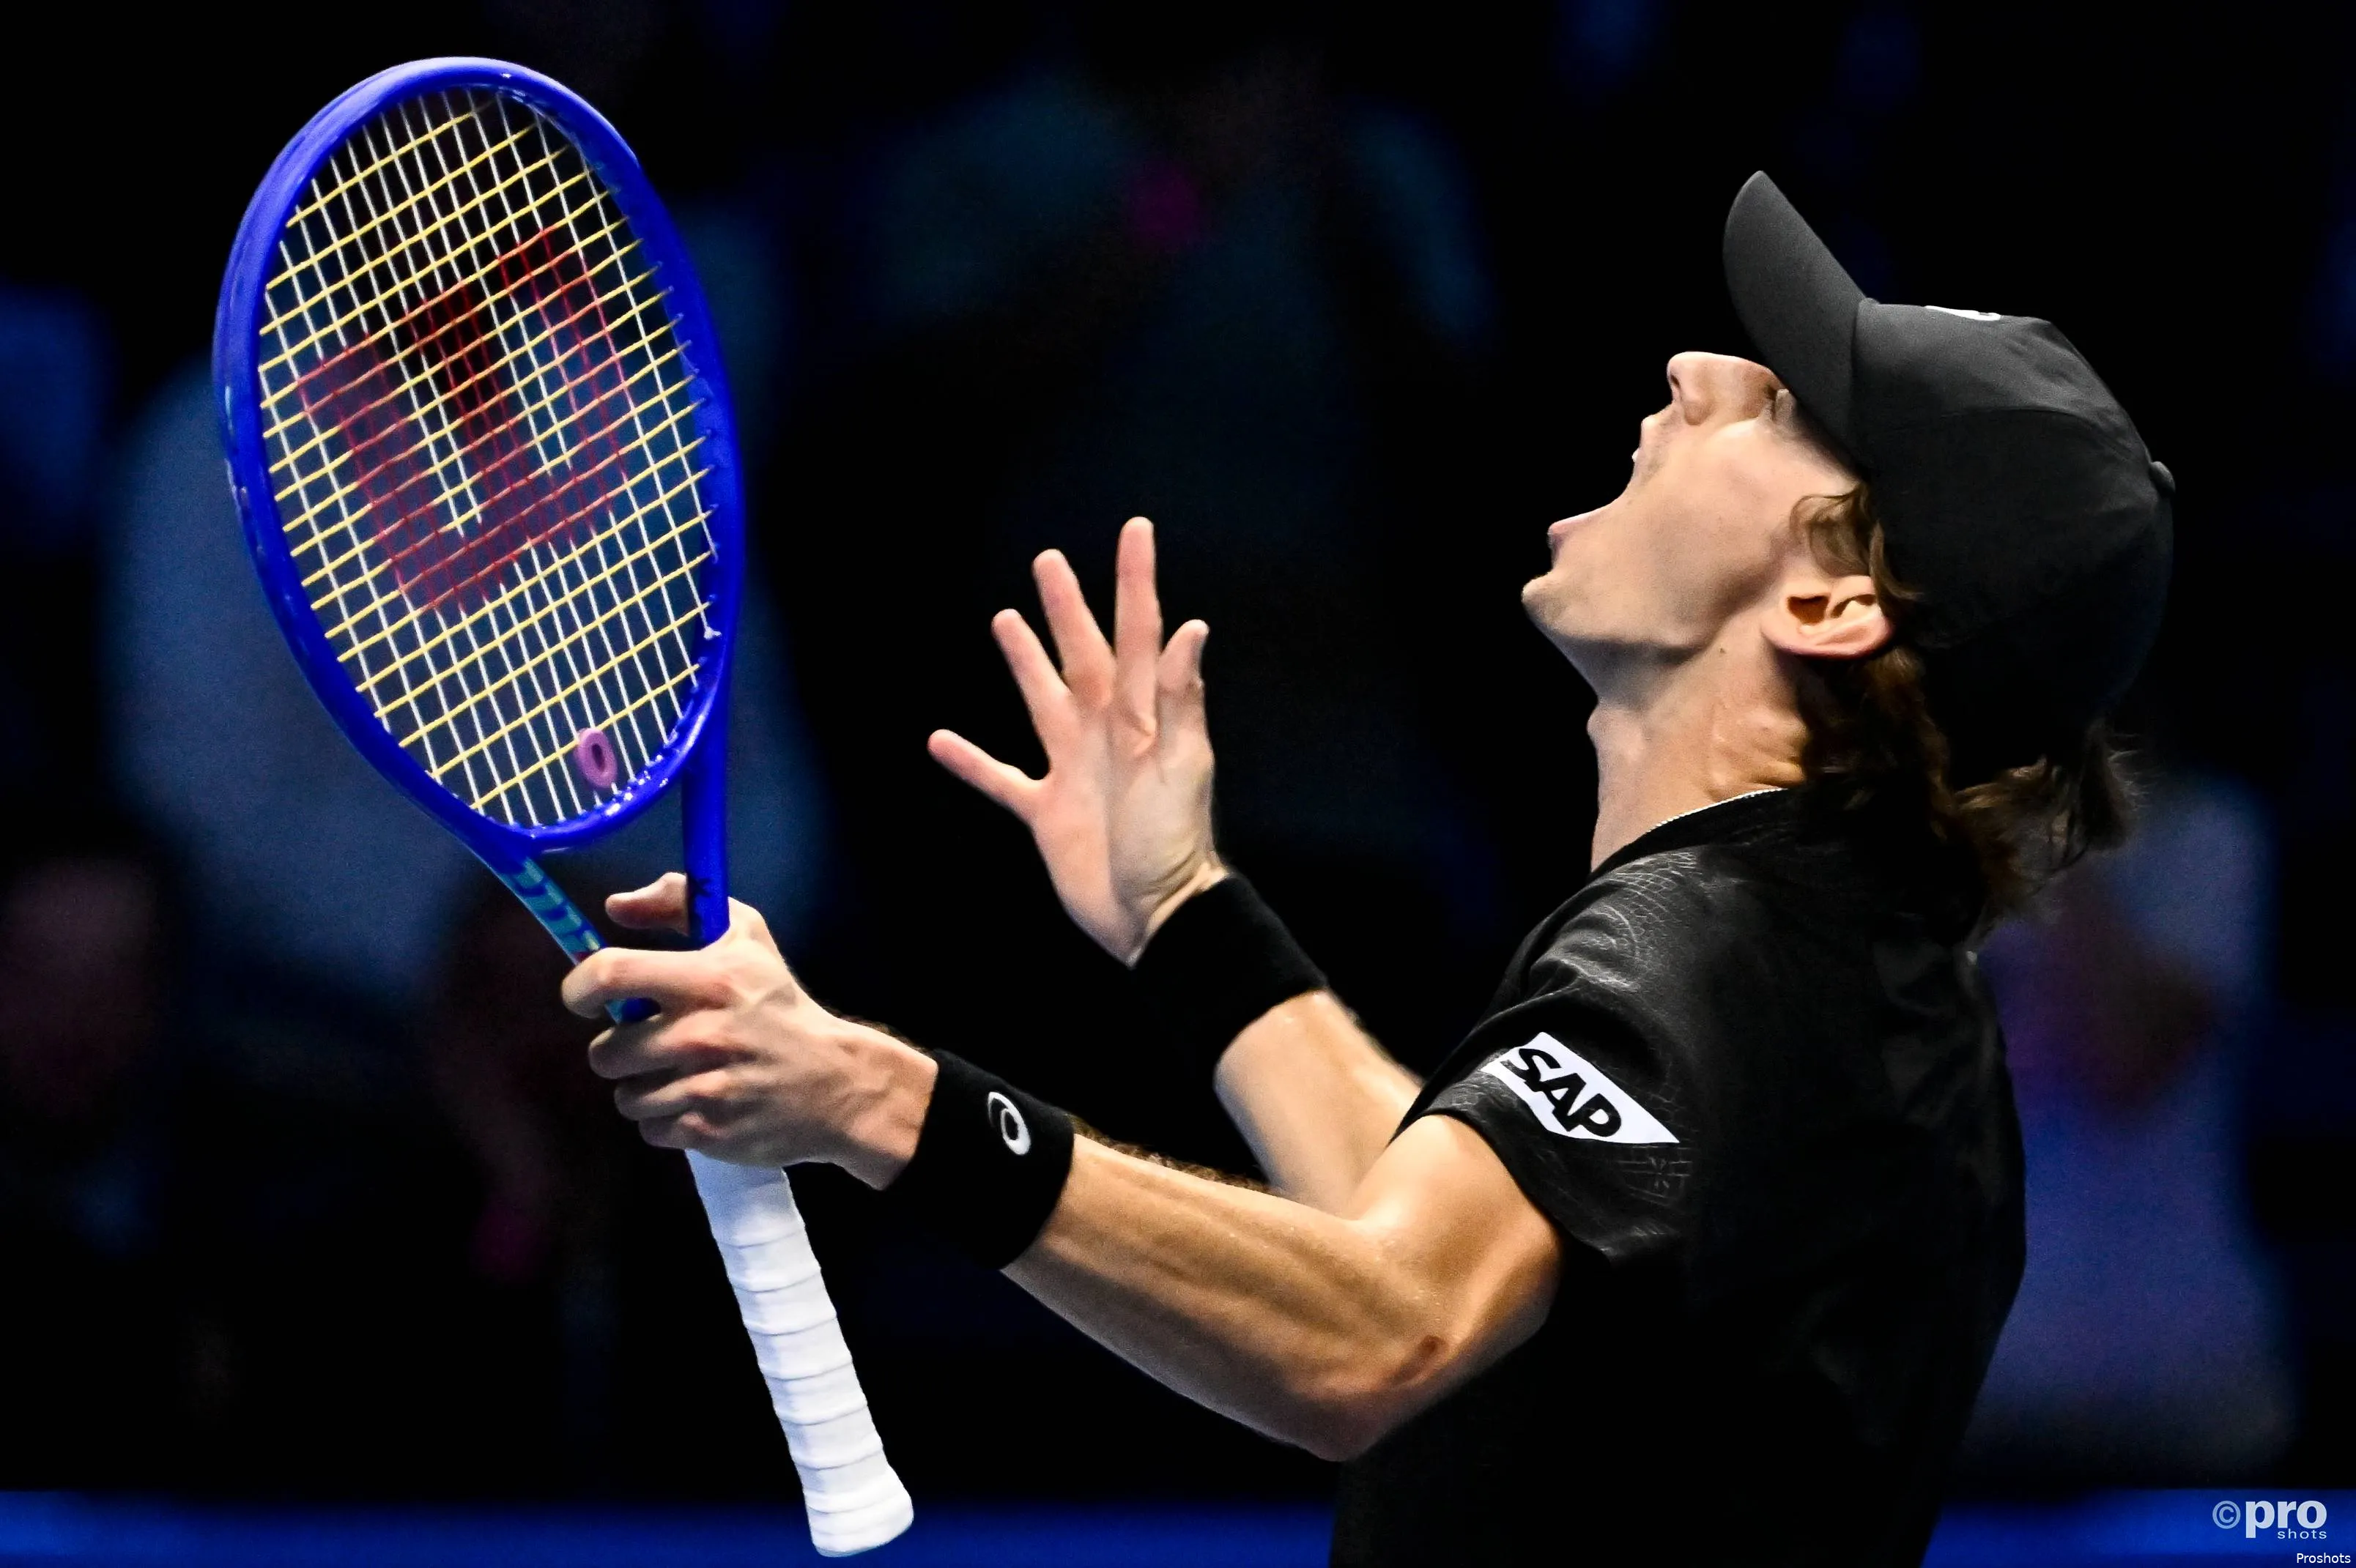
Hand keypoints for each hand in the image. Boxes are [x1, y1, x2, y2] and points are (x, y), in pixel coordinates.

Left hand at [560, 874, 934, 1186]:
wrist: (836, 1083)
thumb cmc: (780, 1005)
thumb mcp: (744, 936)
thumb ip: (679, 902)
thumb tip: (614, 905)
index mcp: (709, 979)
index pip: (610, 974)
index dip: (579, 987)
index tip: (584, 999)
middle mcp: (701, 1033)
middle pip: (605, 1052)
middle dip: (620, 1051)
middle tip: (652, 1045)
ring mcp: (703, 1087)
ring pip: (625, 1096)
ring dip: (643, 1089)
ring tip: (679, 1076)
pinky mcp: (707, 1131)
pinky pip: (650, 1129)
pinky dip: (666, 1121)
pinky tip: (697, 1104)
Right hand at [929, 517, 1224, 962]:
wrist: (1153, 916)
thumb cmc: (1173, 843)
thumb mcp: (1182, 767)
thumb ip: (1178, 699)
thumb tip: (1190, 629)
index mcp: (1141, 715)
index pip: (1137, 633)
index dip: (1135, 582)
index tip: (1134, 532)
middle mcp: (1105, 732)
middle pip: (1082, 654)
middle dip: (1068, 608)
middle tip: (1049, 562)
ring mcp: (1073, 769)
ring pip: (1042, 701)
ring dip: (1024, 663)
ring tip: (1005, 621)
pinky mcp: (1046, 812)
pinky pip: (1001, 779)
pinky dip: (972, 762)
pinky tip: (940, 740)